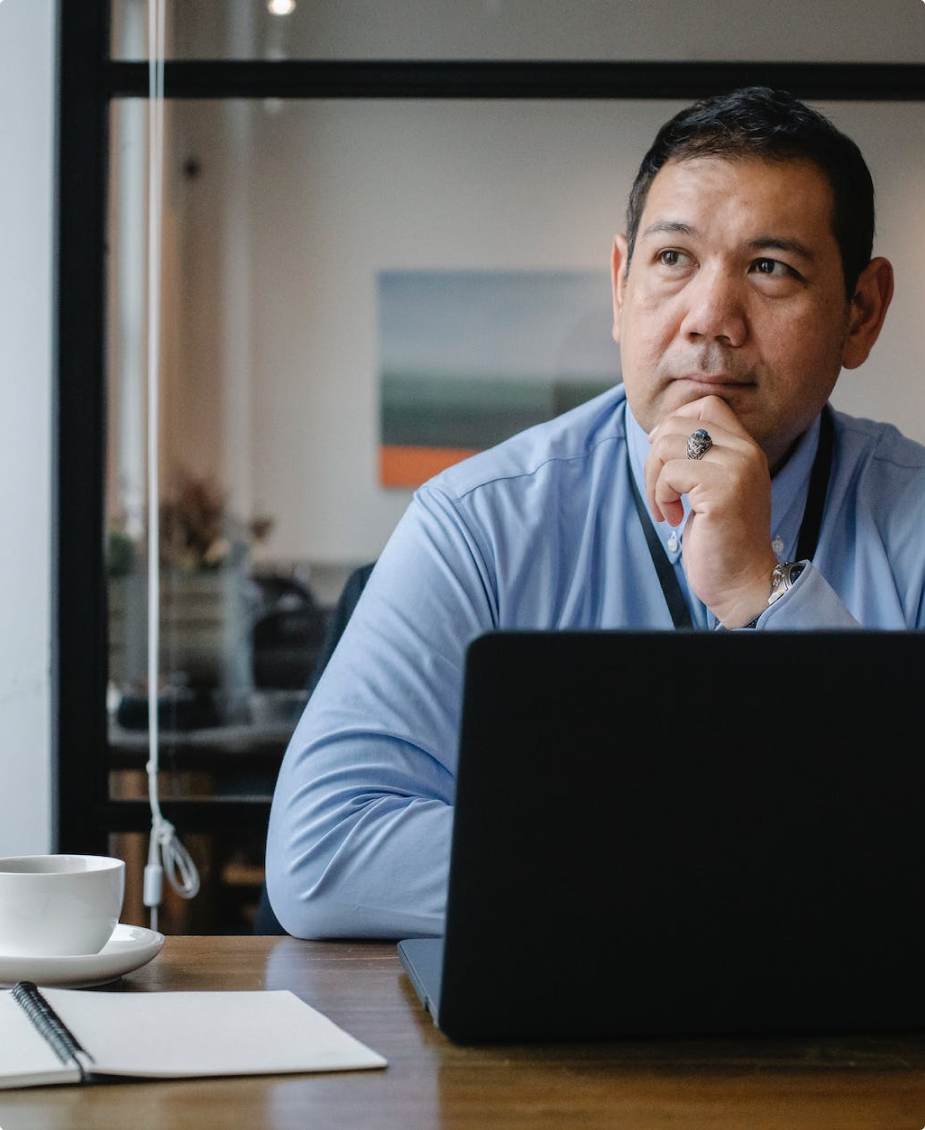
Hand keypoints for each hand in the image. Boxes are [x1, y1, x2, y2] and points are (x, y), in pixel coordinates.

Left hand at [644, 395, 778, 626]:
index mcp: (746, 448)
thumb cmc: (720, 539)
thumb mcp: (712, 487)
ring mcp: (736, 469)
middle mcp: (746, 452)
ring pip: (666, 446)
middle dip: (655, 458)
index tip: (666, 461)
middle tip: (660, 492)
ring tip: (666, 509)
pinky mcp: (721, 490)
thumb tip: (658, 432)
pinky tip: (674, 519)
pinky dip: (660, 498)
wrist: (743, 581)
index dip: (675, 425)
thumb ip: (698, 457)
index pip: (706, 406)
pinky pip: (670, 474)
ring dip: (654, 481)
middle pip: (678, 424)